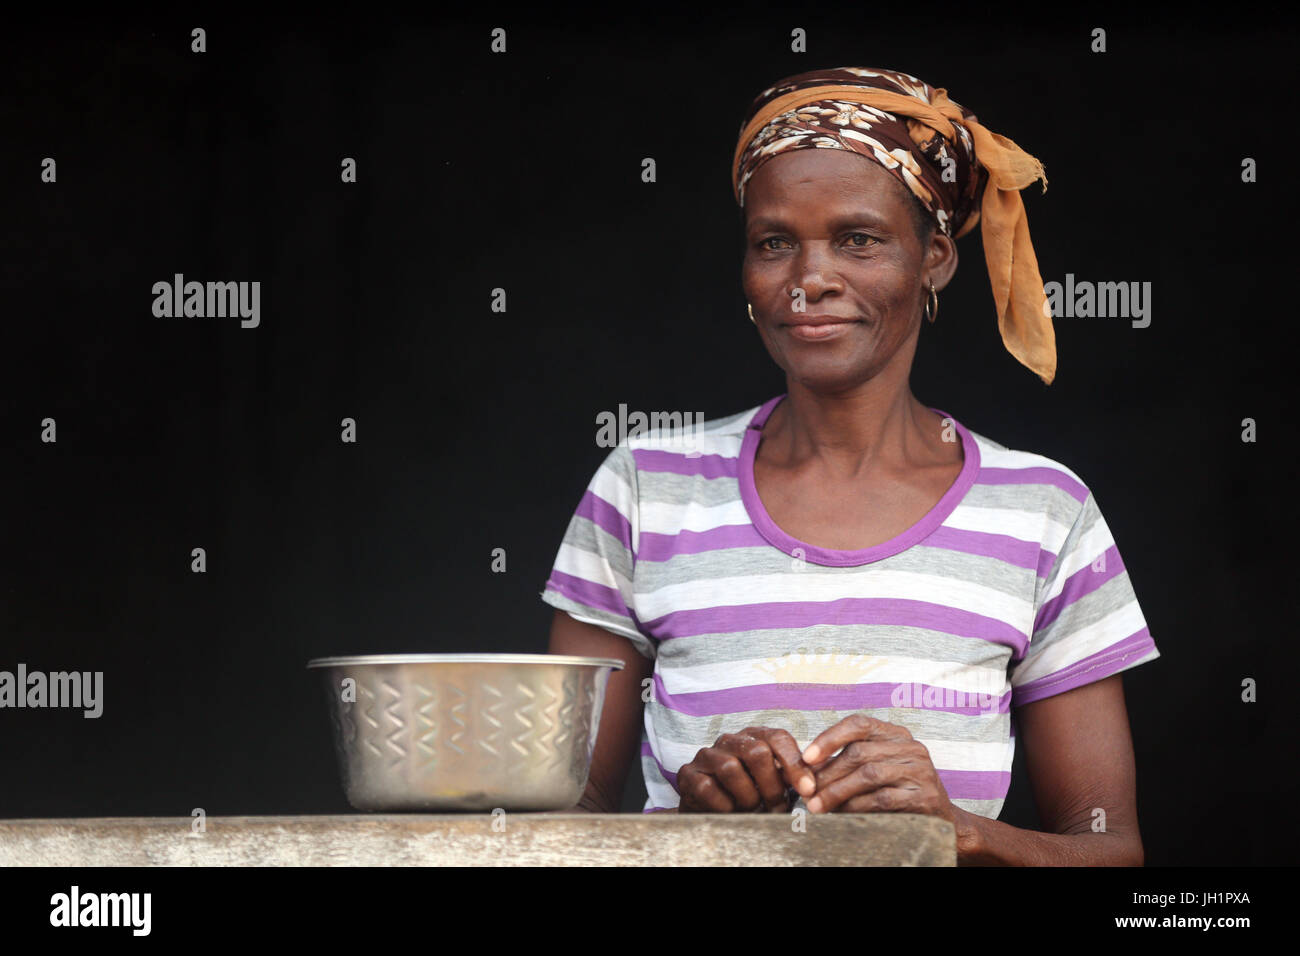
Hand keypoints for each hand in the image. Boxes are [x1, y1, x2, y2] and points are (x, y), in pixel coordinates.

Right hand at [677, 726, 817, 811]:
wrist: (709, 809)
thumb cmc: (748, 794)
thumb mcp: (772, 783)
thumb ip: (790, 779)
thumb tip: (814, 787)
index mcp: (753, 736)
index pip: (778, 737)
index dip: (796, 764)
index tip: (808, 790)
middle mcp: (729, 740)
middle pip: (757, 752)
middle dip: (772, 785)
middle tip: (778, 808)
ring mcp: (706, 755)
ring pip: (731, 769)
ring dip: (748, 797)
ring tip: (753, 810)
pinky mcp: (688, 774)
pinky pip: (708, 788)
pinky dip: (724, 805)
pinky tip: (731, 812)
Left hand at [801, 714, 958, 830]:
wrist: (941, 823)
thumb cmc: (899, 793)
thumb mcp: (876, 769)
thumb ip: (847, 763)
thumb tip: (806, 767)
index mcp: (897, 735)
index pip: (859, 724)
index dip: (829, 738)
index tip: (807, 757)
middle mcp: (911, 748)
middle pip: (859, 752)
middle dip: (828, 773)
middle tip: (807, 791)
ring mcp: (921, 771)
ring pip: (868, 775)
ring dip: (837, 792)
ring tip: (817, 806)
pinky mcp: (925, 797)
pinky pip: (882, 799)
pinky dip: (856, 807)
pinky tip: (842, 814)